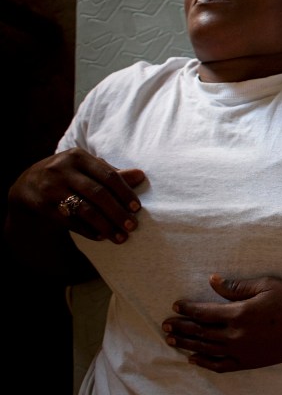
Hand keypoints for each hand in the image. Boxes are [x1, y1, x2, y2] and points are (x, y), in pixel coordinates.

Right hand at [8, 148, 144, 242]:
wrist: (27, 185)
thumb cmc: (68, 174)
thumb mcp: (87, 168)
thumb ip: (112, 173)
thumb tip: (141, 175)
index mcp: (78, 156)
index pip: (108, 175)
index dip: (125, 192)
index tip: (137, 208)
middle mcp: (62, 169)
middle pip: (98, 193)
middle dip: (118, 212)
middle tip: (132, 226)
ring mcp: (50, 188)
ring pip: (84, 209)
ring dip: (105, 226)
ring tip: (120, 237)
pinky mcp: (42, 205)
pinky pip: (70, 221)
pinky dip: (88, 230)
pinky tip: (101, 236)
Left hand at [163, 274, 281, 372]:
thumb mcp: (266, 285)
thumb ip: (236, 287)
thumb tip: (212, 280)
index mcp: (240, 313)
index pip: (204, 312)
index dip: (187, 309)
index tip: (176, 305)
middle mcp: (237, 335)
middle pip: (200, 333)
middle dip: (180, 328)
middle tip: (164, 325)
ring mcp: (243, 352)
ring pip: (206, 350)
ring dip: (187, 345)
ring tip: (171, 341)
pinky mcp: (250, 363)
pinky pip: (221, 365)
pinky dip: (205, 363)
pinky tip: (193, 359)